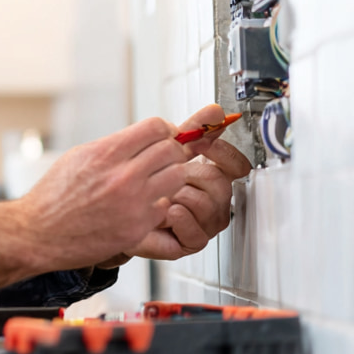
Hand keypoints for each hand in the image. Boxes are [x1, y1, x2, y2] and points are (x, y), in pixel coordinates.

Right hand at [0, 117, 190, 286]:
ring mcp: (132, 203)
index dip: (164, 129)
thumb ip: (111, 147)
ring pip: (177, 177)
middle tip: (165, 158)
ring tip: (157, 182)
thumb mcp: (77, 157)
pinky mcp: (137, 228)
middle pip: (171, 150)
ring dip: (170, 177)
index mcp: (105, 153)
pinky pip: (165, 207)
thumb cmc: (53, 197)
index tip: (163, 135)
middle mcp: (122, 176)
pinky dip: (157, 206)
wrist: (38, 233)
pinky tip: (142, 206)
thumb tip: (139, 138)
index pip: (155, 127)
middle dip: (172, 151)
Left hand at [122, 104, 252, 260]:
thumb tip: (214, 111)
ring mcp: (205, 223)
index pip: (236, 165)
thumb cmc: (144, 183)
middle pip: (222, 184)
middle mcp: (214, 202)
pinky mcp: (191, 242)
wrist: (117, 213)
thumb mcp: (165, 152)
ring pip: (208, 205)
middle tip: (173, 173)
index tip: (203, 142)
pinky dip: (178, 218)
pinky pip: (196, 234)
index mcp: (212, 178)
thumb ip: (191, 131)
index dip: (223, 152)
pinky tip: (164, 211)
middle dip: (193, 173)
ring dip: (181, 195)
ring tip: (163, 194)